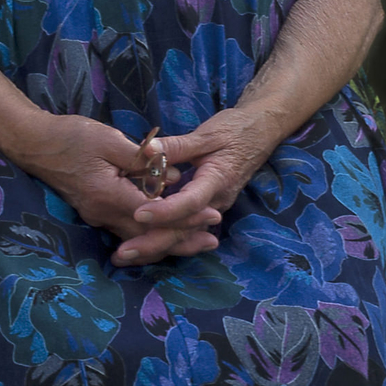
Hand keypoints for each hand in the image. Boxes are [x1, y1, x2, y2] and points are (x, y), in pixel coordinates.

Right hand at [9, 113, 203, 259]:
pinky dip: (151, 234)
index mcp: (109, 196)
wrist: (33, 143)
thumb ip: (141, 160)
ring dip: (168, 241)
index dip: (186, 218)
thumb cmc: (71, 136)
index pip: (156, 215)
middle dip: (182, 240)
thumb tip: (172, 178)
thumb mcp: (109, 140)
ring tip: (197, 243)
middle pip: (148, 236)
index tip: (212, 215)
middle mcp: (103, 214)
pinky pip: (128, 230)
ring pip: (138, 238)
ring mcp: (98, 216)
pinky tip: (168, 233)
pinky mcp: (96, 212)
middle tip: (212, 241)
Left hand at [116, 106, 280, 266]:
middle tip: (123, 253)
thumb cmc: (235, 130)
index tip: (138, 213)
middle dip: (154, 243)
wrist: (262, 133)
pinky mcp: (207, 208)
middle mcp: (217, 201)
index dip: (165, 211)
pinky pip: (185, 228)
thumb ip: (176, 146)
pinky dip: (163, 236)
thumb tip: (146, 151)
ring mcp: (213, 208)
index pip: (190, 202)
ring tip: (125, 255)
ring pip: (184, 234)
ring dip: (155, 245)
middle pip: (185, 230)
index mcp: (217, 180)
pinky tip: (141, 244)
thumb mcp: (206, 133)